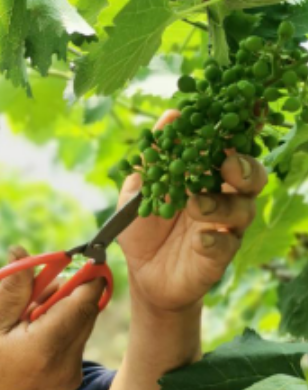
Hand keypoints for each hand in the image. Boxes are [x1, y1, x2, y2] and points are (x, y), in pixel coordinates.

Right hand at [0, 246, 104, 389]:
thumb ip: (13, 288)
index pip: (83, 302)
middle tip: (35, 283)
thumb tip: (22, 252)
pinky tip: (29, 331)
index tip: (88, 256)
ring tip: (25, 313)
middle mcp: (66, 363)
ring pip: (80, 324)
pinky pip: (74, 340)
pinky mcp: (69, 378)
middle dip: (66, 289)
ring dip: (60, 308)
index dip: (89, 276)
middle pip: (85, 311)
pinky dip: (58, 326)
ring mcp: (70, 374)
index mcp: (45, 347)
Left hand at [117, 110, 267, 313]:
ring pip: (243, 208)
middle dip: (244, 166)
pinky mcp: (220, 255)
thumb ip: (151, 157)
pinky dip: (214, 239)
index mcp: (203, 176)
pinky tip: (199, 239)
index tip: (229, 118)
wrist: (142, 273)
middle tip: (228, 165)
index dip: (233, 133)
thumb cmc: (142, 227)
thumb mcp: (138, 190)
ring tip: (195, 204)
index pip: (226, 148)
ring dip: (220, 203)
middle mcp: (222, 197)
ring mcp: (224, 227)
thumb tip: (170, 116)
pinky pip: (226, 245)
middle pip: (251, 175)